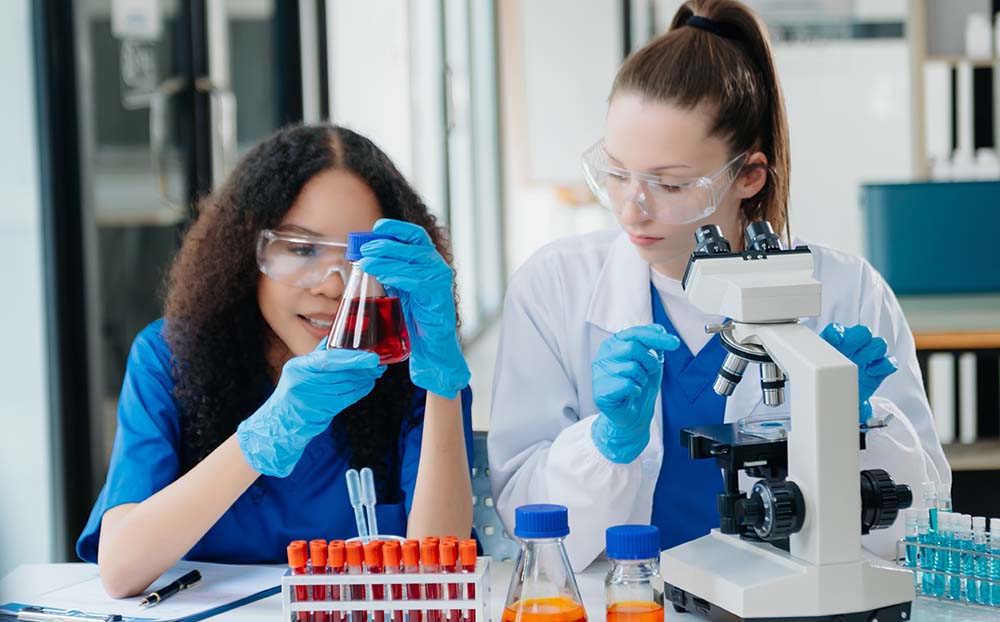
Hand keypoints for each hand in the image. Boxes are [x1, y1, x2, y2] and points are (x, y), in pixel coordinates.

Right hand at [237, 345, 384, 476]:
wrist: (281, 421)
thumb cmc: (292, 391)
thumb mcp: (298, 369)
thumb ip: (317, 355)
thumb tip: (335, 337)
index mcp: (298, 367)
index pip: (329, 360)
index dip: (353, 359)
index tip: (371, 357)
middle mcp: (303, 382)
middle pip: (341, 374)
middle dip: (363, 370)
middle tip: (379, 365)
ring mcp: (312, 399)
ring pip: (346, 387)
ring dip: (364, 380)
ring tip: (375, 373)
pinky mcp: (322, 411)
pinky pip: (347, 399)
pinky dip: (360, 391)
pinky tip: (367, 385)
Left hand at [358, 218, 469, 398]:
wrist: (431, 347)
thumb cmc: (415, 318)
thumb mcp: (400, 288)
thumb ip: (390, 272)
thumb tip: (365, 257)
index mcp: (428, 262)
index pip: (415, 235)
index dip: (396, 228)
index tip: (376, 227)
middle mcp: (437, 267)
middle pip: (413, 244)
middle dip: (386, 243)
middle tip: (364, 247)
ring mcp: (440, 281)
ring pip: (414, 260)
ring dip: (387, 258)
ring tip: (366, 260)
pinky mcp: (439, 297)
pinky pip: (418, 281)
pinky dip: (398, 275)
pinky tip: (382, 274)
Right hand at [591, 325, 680, 463]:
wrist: (634, 415)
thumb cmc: (640, 385)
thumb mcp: (650, 360)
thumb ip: (653, 343)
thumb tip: (660, 329)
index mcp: (613, 344)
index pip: (635, 332)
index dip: (656, 337)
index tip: (675, 343)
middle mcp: (603, 356)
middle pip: (633, 347)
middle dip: (649, 361)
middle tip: (649, 372)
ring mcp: (599, 374)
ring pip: (631, 367)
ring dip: (642, 379)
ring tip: (637, 385)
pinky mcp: (600, 391)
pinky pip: (627, 385)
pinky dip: (635, 391)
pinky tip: (630, 395)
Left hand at [820, 322, 897, 423]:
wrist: (839, 397)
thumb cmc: (826, 382)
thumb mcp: (816, 375)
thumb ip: (814, 372)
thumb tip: (808, 381)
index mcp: (834, 345)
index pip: (836, 330)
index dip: (837, 332)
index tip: (836, 339)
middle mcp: (852, 347)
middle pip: (862, 332)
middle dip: (858, 338)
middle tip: (853, 350)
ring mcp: (867, 357)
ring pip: (878, 343)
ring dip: (873, 351)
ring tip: (865, 364)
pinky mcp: (879, 369)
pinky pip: (889, 362)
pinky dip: (884, 365)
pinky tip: (873, 372)